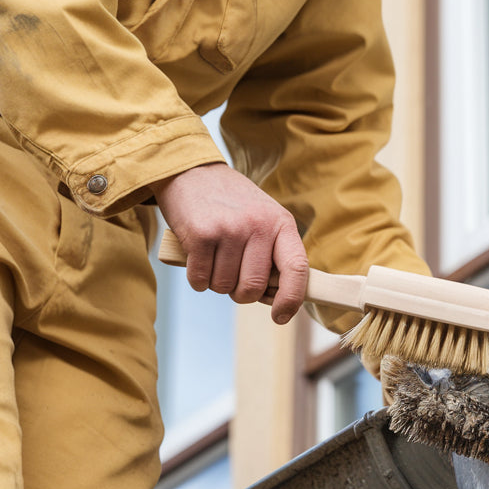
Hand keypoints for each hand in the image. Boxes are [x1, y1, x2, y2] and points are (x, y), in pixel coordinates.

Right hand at [153, 163, 308, 323]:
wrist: (191, 171)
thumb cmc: (231, 205)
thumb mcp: (263, 218)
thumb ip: (273, 254)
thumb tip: (276, 299)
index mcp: (281, 223)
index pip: (297, 269)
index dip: (291, 299)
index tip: (280, 316)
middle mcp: (258, 225)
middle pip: (253, 288)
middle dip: (240, 293)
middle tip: (232, 275)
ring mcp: (229, 229)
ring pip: (224, 287)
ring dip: (216, 283)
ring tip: (214, 258)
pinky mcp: (201, 235)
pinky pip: (200, 280)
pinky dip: (197, 279)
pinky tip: (198, 258)